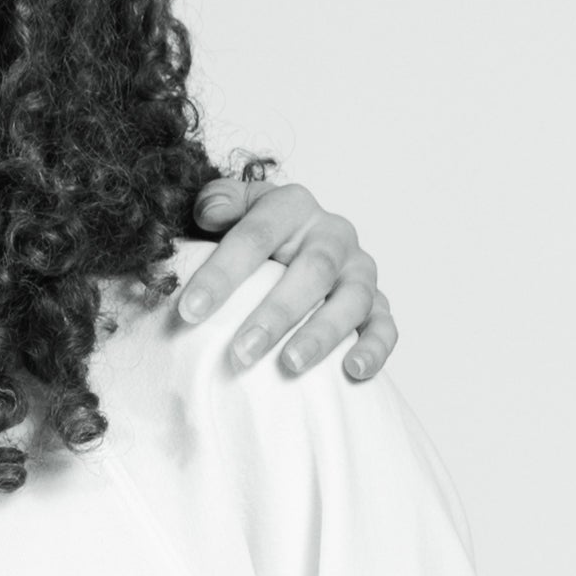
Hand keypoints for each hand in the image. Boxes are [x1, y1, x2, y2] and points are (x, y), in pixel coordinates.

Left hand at [174, 165, 396, 381]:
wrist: (293, 245)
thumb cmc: (252, 239)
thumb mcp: (229, 211)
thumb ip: (217, 204)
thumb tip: (211, 214)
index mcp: (292, 208)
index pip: (257, 235)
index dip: (223, 273)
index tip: (190, 311)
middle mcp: (333, 235)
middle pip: (314, 269)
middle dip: (277, 312)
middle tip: (241, 352)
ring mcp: (359, 271)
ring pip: (353, 299)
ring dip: (322, 333)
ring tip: (290, 365)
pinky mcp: (377, 304)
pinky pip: (384, 326)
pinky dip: (374, 348)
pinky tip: (352, 371)